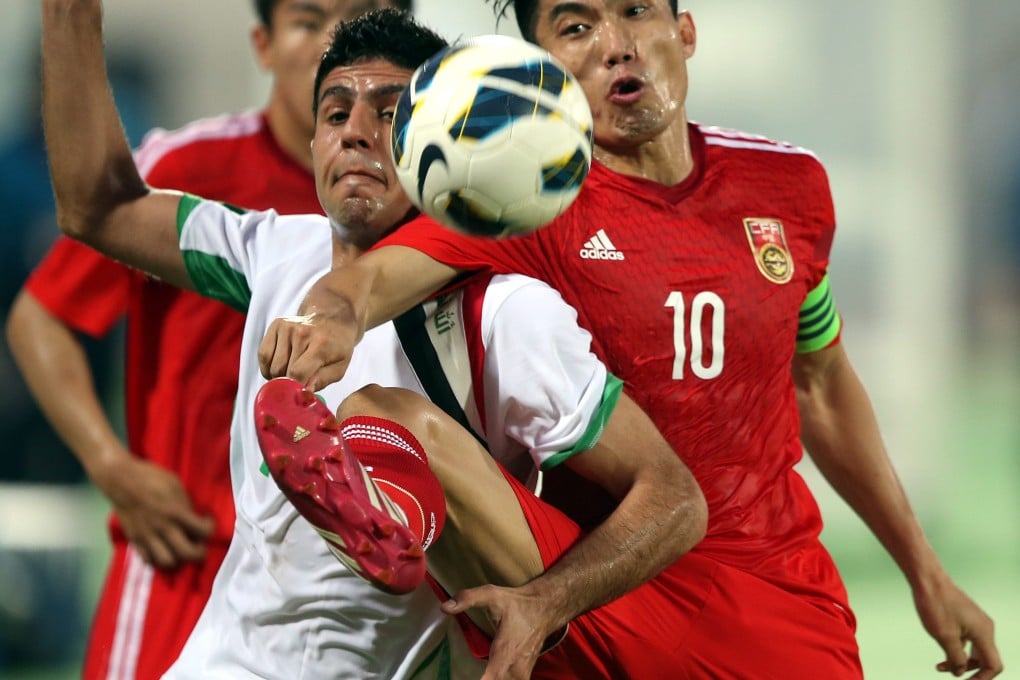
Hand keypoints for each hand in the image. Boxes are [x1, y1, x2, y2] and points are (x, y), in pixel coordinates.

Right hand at [91, 451, 213, 569]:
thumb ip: (185, 505)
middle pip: (187, 553)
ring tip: (180, 549)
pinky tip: (163, 549)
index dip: (210, 529)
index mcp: (175, 512)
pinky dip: (158, 559)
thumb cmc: (151, 478)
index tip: (207, 523)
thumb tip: (195, 519)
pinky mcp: (134, 539)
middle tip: (199, 545)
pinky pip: (148, 560)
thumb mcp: (175, 486)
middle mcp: (162, 527)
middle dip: (199, 553)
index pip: (203, 531)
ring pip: (168, 562)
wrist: (121, 480)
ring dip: (178, 559)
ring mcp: (147, 536)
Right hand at [258, 310, 358, 390]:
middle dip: (289, 382)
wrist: (333, 318)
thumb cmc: (337, 346)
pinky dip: (268, 366)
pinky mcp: (276, 325)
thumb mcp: (340, 367)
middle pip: (283, 372)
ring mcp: (287, 327)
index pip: (298, 373)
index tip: (299, 394)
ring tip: (293, 371)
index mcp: (321, 344)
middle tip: (300, 381)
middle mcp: (301, 333)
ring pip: (272, 366)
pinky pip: (263, 355)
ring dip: (279, 375)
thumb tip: (304, 392)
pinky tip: (281, 366)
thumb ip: (322, 380)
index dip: (295, 388)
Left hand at [441, 583, 567, 679]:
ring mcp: (521, 674)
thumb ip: (468, 599)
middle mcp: (515, 668)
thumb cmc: (517, 604)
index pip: (492, 678)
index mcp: (506, 651)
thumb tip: (444, 607)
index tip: (461, 678)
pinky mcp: (523, 676)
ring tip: (468, 674)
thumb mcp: (492, 595)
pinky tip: (486, 675)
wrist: (545, 608)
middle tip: (461, 674)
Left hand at [913, 571, 1002, 678]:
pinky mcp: (965, 616)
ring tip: (940, 667)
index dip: (982, 679)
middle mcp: (985, 627)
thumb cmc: (936, 605)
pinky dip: (956, 648)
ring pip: (974, 649)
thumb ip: (956, 658)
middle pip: (985, 659)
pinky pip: (967, 639)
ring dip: (960, 660)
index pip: (993, 665)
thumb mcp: (944, 636)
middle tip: (950, 675)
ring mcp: (975, 621)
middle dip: (970, 670)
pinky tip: (942, 651)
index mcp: (984, 633)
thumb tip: (960, 672)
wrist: (927, 578)